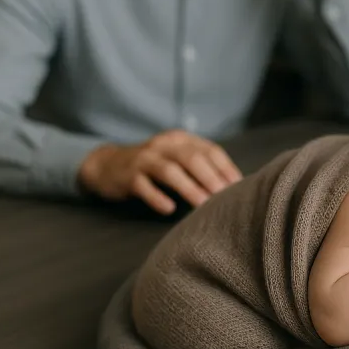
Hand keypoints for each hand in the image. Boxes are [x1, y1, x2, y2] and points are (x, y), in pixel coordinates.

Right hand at [77, 130, 242, 214]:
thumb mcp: (176, 158)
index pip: (209, 150)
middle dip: (211, 178)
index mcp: (180, 139)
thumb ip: (199, 166)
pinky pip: (144, 187)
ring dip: (190, 188)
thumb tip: (233, 185)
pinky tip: (169, 209)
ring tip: (204, 205)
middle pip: (192, 158)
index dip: (226, 167)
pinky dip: (157, 197)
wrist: (108, 165)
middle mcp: (163, 145)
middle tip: (225, 197)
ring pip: (170, 171)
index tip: (240, 185)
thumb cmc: (152, 166)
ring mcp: (144, 159)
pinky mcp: (128, 176)